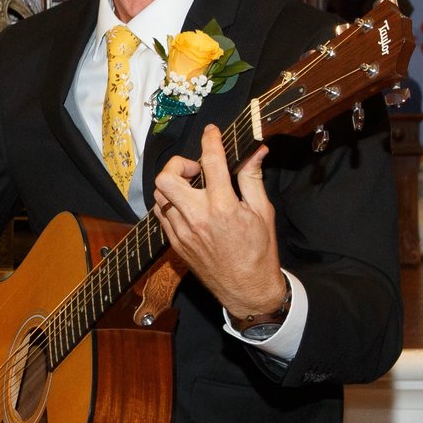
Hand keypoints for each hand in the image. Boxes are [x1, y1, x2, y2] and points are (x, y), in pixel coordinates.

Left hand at [151, 128, 286, 324]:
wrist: (246, 289)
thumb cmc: (259, 251)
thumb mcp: (262, 212)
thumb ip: (253, 178)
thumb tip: (255, 152)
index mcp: (223, 207)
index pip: (211, 162)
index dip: (210, 141)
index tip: (212, 133)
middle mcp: (197, 218)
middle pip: (166, 178)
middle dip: (177, 165)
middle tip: (195, 169)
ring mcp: (182, 232)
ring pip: (160, 196)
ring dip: (173, 184)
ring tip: (192, 187)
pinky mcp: (175, 243)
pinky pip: (161, 214)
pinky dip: (170, 203)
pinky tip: (187, 205)